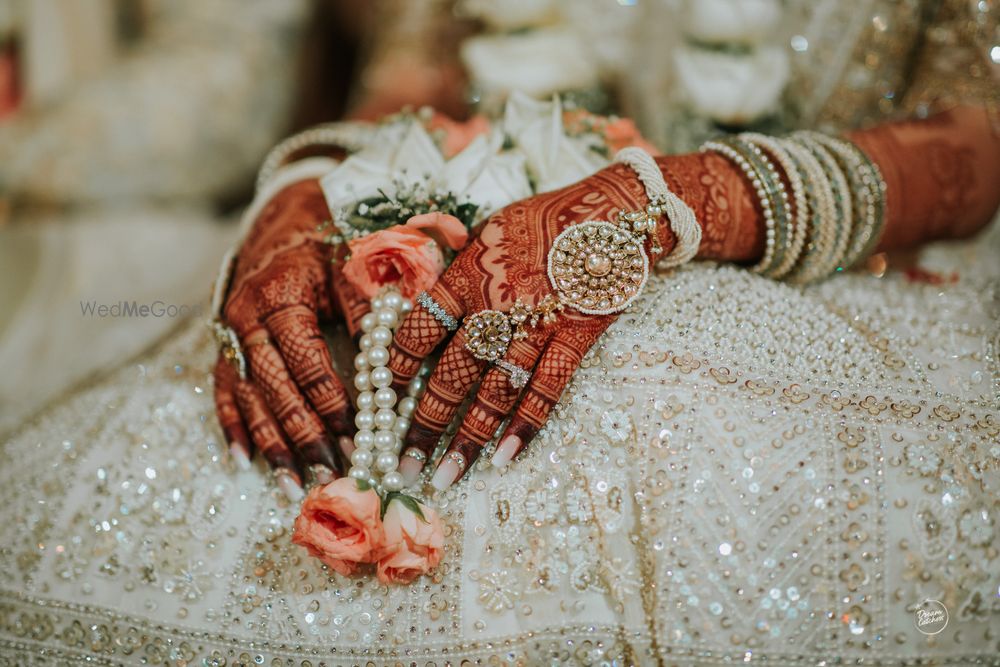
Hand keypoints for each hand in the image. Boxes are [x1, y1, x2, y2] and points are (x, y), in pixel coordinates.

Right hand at [213, 179, 368, 497]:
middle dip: (304, 438)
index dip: (333, 405)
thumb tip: (393, 364)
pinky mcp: (225, 343)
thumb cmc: (331, 240)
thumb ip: (371, 309)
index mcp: (280, 295)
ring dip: (272, 446)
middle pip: (276, 390)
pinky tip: (244, 461)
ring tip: (294, 485)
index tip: (360, 439)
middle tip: (331, 476)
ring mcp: (230, 333)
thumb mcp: (356, 261)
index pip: (308, 362)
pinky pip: (225, 391)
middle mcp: (246, 317)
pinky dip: (234, 427)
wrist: (286, 215)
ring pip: (250, 399)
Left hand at [385, 153, 758, 489]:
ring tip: (445, 477)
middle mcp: (494, 305)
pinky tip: (505, 458)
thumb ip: (456, 269)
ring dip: (467, 439)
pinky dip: (526, 425)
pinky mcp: (574, 338)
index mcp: (466, 274)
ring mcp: (536, 325)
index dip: (395, 367)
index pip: (419, 329)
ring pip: (494, 393)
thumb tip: (424, 302)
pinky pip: (547, 390)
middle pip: (450, 374)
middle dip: (423, 424)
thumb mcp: (486, 229)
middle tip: (403, 465)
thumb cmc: (543, 218)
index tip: (381, 400)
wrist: (613, 212)